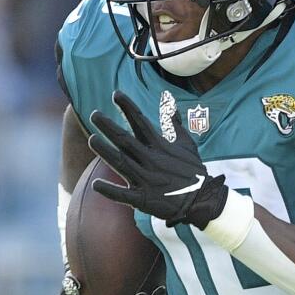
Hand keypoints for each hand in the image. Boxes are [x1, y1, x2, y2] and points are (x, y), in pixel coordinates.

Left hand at [86, 91, 229, 228]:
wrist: (202, 200)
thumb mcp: (188, 145)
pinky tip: (95, 184)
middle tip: (94, 115)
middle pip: (125, 140)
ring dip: (105, 151)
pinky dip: (109, 190)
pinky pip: (123, 195)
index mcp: (160, 146)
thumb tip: (170, 106)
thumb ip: (175, 126)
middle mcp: (150, 160)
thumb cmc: (193, 172)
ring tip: (92, 139)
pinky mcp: (143, 199)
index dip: (128, 107)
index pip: (141, 122)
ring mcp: (146, 179)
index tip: (116, 94)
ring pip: (120, 162)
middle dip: (109, 126)